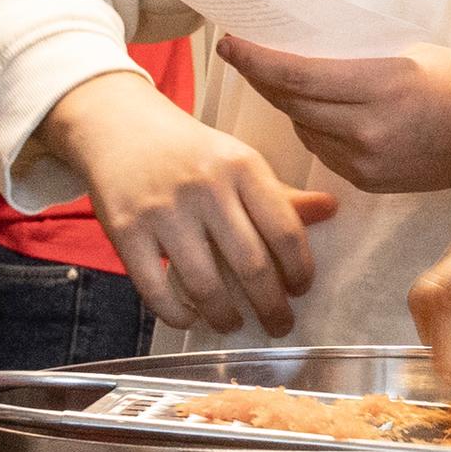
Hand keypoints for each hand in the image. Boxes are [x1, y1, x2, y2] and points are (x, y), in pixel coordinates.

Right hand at [43, 70, 338, 333]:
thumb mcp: (239, 160)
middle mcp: (206, 188)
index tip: (301, 290)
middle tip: (280, 326)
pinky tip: (190, 319)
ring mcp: (163, 210)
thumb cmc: (191, 151)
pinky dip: (176, 314)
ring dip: (224, 316)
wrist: (119, 126)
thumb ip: (280, 194)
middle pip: (250, 264)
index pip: (285, 230)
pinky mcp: (125, 230)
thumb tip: (331, 209)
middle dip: (271, 306)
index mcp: (243, 166)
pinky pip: (154, 289)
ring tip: (234, 324)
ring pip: (204, 284)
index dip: (299, 269)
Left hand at [214, 35, 450, 195]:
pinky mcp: (369, 181)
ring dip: (291, 105)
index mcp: (384, 84)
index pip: (298, 75)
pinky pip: (324, 151)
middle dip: (263, 78)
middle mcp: (371, 127)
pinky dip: (317, 129)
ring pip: (304, 129)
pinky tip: (325, 115)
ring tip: (290, 83)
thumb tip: (300, 50)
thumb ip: (355, 58)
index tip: (230, 43)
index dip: (257, 60)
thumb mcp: (410, 53)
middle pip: (292, 103)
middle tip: (244, 56)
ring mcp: (368, 161)